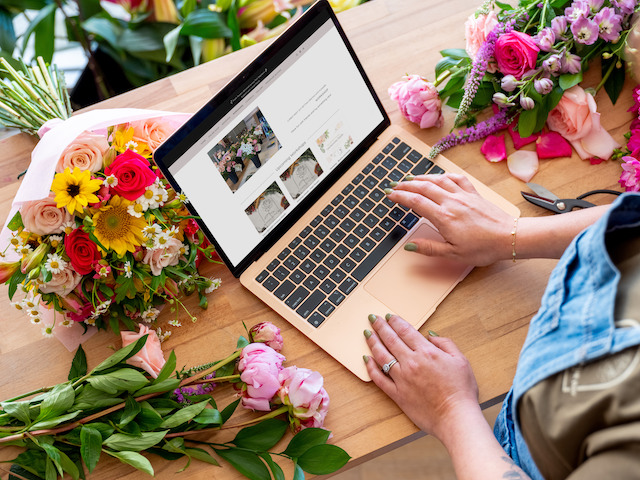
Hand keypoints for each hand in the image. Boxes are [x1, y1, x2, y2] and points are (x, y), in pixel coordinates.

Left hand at [364, 314, 478, 439]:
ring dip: (373, 343)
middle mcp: (411, 363)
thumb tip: (430, 335)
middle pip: (391, 340)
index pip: (406, 331)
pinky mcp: (397, 394)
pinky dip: (371, 368)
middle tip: (373, 318)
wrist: (456, 418)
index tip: (389, 316)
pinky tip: (366, 360)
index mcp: (427, 352)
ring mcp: (402, 379)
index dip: (395, 322)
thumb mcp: (461, 360)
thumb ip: (445, 344)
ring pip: (382, 356)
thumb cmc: (461, 391)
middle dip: (380, 327)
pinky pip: (379, 379)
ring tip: (367, 334)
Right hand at [386, 173, 513, 265]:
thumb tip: (410, 245)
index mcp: (444, 217)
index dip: (399, 196)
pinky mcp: (473, 194)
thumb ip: (429, 248)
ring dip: (422, 177)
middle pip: (423, 187)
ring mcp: (463, 196)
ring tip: (410, 178)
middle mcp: (452, 202)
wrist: (509, 237)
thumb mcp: (453, 254)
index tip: (390, 194)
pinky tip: (440, 177)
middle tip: (394, 185)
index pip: (415, 202)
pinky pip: (456, 179)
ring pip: (438, 180)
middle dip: (405, 185)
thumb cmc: (484, 247)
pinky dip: (444, 176)